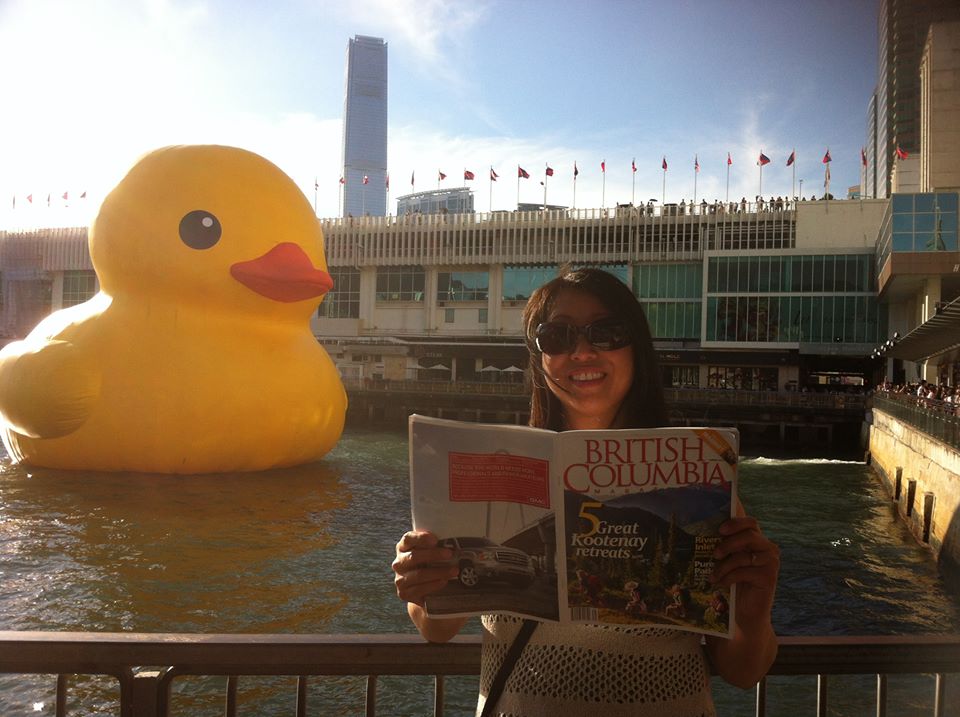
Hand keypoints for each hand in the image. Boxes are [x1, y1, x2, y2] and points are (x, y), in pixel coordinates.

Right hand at [392, 530, 458, 605]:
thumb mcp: (430, 552)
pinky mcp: (404, 593)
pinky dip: (433, 585)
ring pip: (419, 574)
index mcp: (403, 547)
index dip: (420, 538)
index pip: (408, 539)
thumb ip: (436, 545)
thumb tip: (457, 542)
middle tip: (450, 554)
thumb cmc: (429, 565)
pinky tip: (444, 581)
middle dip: (433, 555)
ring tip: (454, 571)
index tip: (435, 539)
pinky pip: (419, 589)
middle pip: (414, 556)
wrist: (424, 589)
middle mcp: (399, 563)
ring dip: (438, 572)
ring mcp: (400, 579)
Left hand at [711, 516, 779, 630]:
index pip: (751, 522)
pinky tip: (721, 583)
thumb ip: (727, 546)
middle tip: (715, 554)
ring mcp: (770, 562)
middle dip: (729, 543)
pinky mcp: (769, 577)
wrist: (748, 611)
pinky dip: (728, 577)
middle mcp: (768, 549)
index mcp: (758, 541)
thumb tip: (707, 531)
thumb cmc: (736, 583)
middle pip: (749, 535)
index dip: (736, 522)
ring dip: (724, 566)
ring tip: (713, 575)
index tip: (720, 529)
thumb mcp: (731, 561)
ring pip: (743, 556)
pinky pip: (743, 572)